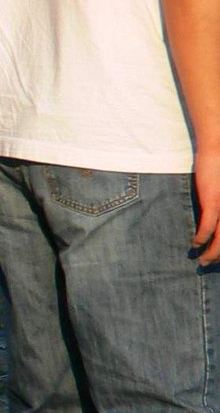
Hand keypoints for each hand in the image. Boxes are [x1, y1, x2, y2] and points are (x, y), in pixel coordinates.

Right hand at [193, 150, 219, 265]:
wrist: (219, 148)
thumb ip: (218, 204)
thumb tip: (214, 217)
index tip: (218, 256)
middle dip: (219, 256)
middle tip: (209, 263)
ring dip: (212, 253)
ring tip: (203, 261)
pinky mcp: (214, 203)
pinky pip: (207, 228)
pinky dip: (201, 238)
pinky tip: (195, 244)